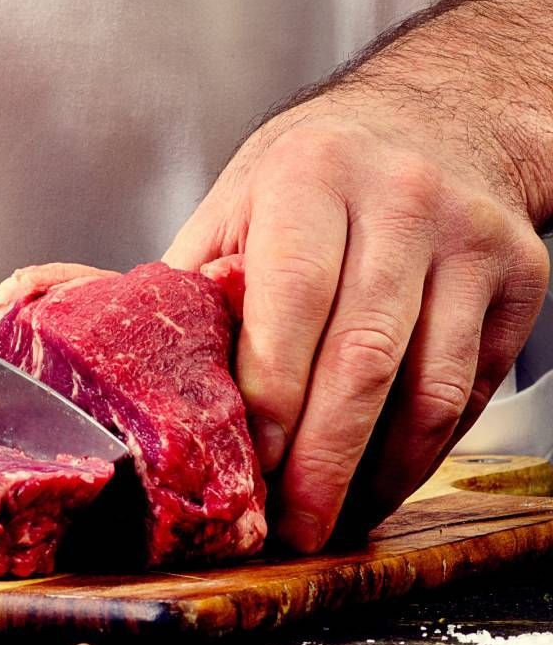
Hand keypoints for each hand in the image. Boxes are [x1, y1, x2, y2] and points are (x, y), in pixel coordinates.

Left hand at [164, 92, 548, 551]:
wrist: (439, 119)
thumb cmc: (317, 169)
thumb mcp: (241, 199)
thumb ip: (198, 280)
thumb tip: (132, 368)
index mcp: (310, 175)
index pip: (290, 299)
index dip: (271, 394)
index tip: (250, 463)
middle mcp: (399, 200)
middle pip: (363, 358)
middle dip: (322, 460)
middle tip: (291, 525)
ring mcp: (469, 240)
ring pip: (431, 388)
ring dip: (378, 472)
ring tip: (335, 516)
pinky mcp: (520, 278)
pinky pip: (470, 389)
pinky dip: (424, 450)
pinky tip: (382, 477)